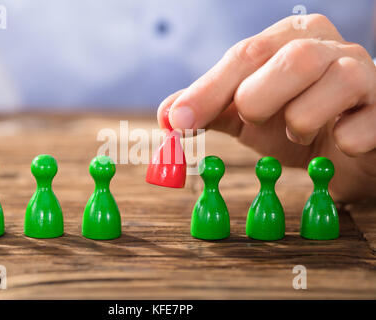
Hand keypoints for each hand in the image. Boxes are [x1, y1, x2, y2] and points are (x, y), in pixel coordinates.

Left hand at [158, 14, 375, 201]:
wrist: (343, 151)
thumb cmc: (291, 124)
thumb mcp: (244, 113)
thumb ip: (208, 109)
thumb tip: (165, 116)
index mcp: (290, 39)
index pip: (246, 54)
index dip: (208, 90)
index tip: (178, 122)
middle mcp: (331, 47)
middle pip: (293, 57)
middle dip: (261, 96)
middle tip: (252, 119)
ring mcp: (366, 74)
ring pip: (337, 81)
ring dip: (302, 119)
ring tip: (297, 132)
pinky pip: (366, 124)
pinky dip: (343, 140)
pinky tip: (338, 143)